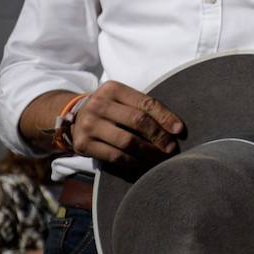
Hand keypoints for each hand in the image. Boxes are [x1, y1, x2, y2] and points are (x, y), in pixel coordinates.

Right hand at [69, 81, 183, 166]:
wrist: (74, 117)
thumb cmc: (110, 109)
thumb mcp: (123, 100)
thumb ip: (144, 108)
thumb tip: (175, 128)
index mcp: (113, 89)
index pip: (146, 103)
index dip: (165, 117)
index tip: (179, 130)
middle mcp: (98, 104)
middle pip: (138, 121)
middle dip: (159, 136)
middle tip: (171, 147)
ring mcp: (88, 125)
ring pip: (127, 141)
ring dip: (149, 152)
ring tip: (160, 158)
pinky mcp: (83, 144)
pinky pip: (115, 156)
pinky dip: (133, 162)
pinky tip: (144, 164)